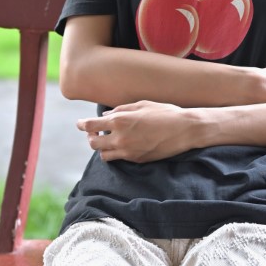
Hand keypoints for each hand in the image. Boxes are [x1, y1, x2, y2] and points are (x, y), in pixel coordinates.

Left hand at [77, 101, 197, 161]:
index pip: (91, 126)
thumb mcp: (141, 105)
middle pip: (93, 143)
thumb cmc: (164, 113)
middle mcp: (121, 138)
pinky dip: (116, 152)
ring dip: (103, 147)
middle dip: (91, 137)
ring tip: (108, 140)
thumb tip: (105, 116)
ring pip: (104, 155)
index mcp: (120, 120)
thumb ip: (120, 110)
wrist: (185, 130)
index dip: (82, 125)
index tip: (80, 124)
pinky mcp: (137, 160)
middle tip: (95, 132)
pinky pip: (119, 158)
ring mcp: (128, 151)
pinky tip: (123, 145)